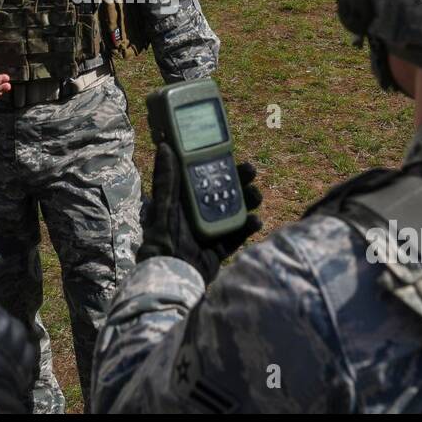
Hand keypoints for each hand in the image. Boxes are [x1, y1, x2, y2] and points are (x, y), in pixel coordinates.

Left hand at [137, 144, 262, 283]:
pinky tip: (256, 221)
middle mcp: (198, 214)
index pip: (205, 178)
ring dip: (247, 202)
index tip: (233, 155)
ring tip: (257, 195)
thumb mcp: (164, 205)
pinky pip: (237, 236)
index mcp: (184, 201)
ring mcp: (211, 231)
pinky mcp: (219, 249)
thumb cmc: (164, 238)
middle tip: (252, 171)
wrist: (171, 275)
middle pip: (223, 193)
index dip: (220, 166)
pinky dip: (247, 228)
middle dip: (239, 182)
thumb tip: (164, 146)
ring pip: (234, 212)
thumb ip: (166, 179)